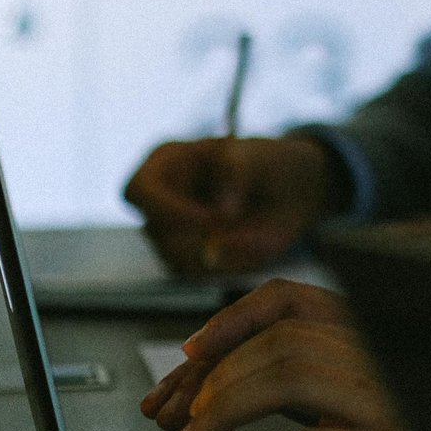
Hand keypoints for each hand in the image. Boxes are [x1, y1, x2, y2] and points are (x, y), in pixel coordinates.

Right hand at [125, 136, 335, 274]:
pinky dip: (228, 267)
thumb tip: (223, 214)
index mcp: (165, 161)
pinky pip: (199, 275)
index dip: (166, 210)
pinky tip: (251, 247)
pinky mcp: (189, 256)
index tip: (210, 220)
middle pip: (154, 233)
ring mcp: (171, 231)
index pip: (139, 191)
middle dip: (197, 241)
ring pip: (175, 260)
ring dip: (216, 256)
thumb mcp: (258, 155)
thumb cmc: (267, 161)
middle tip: (237, 236)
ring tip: (254, 236)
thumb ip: (237, 174)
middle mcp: (160, 199)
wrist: (291, 187)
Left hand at [138, 280, 430, 430]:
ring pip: (288, 379)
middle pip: (278, 341)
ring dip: (221, 412)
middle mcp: (385, 355)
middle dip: (210, 376)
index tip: (189, 355)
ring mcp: (393, 401)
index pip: (293, 299)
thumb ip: (322, 378)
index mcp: (378, 333)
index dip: (232, 320)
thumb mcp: (377, 394)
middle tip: (173, 415)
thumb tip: (234, 382)